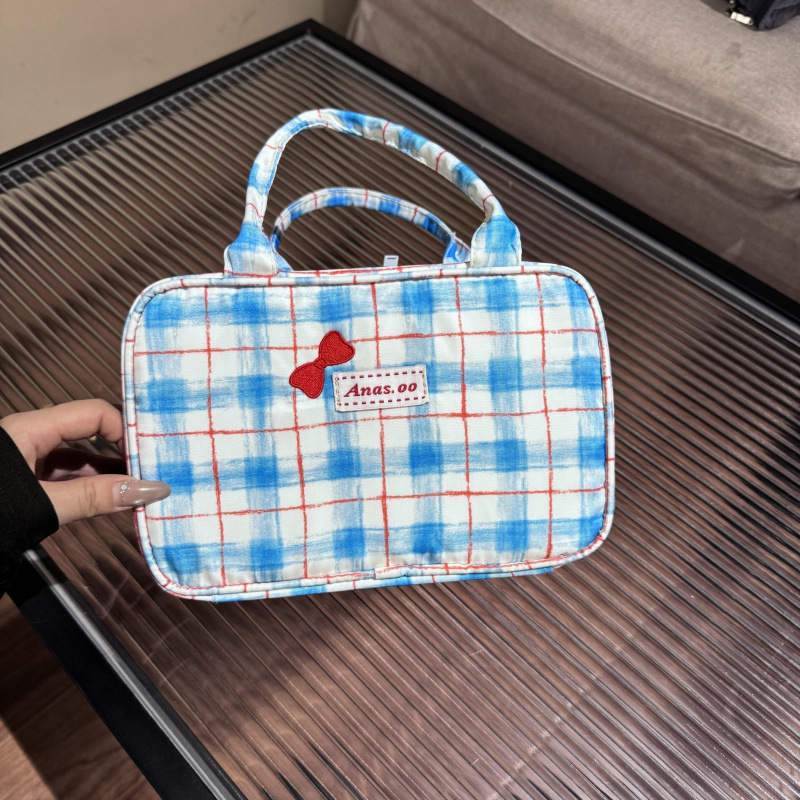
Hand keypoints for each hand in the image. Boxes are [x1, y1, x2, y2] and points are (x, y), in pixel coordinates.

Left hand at [0, 399, 169, 525]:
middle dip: (122, 455)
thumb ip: (96, 497)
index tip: (150, 456)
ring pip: (79, 461)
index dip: (124, 430)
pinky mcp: (26, 488)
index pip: (93, 414)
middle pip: (88, 436)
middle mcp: (28, 440)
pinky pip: (68, 481)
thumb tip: (148, 490)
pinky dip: (93, 491)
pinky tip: (113, 504)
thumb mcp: (41, 506)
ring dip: (110, 477)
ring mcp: (26, 464)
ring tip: (140, 494)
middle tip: (153, 473)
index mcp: (28, 429)